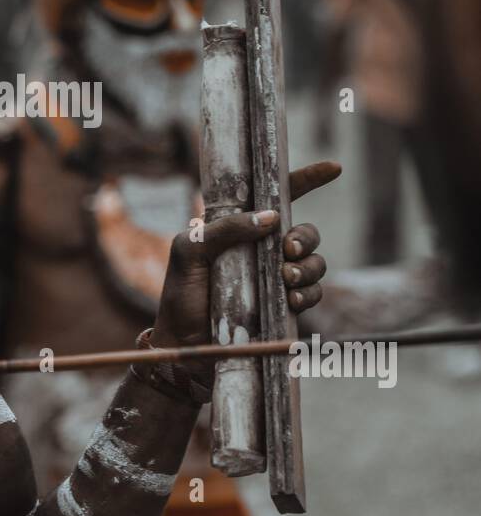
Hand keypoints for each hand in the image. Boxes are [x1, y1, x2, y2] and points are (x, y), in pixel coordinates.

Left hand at [150, 161, 340, 353]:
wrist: (185, 347)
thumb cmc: (181, 295)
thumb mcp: (189, 252)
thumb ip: (224, 229)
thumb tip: (270, 218)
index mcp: (239, 228)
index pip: (277, 197)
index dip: (307, 179)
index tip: (334, 168)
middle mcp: (262, 250)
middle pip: (305, 232)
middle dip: (306, 238)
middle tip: (287, 251)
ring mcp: (276, 278)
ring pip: (315, 262)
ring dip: (308, 267)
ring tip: (286, 278)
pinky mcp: (285, 306)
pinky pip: (313, 293)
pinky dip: (308, 293)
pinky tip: (291, 300)